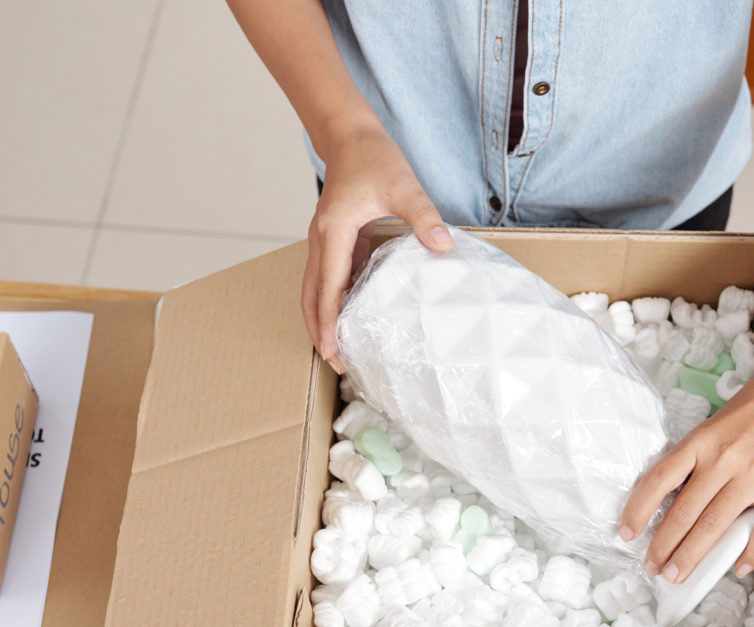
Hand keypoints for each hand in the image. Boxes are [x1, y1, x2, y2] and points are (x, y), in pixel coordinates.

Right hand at [303, 122, 452, 370]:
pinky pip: (329, 278)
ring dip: (323, 319)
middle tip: (335, 363)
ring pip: (315, 289)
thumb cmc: (374, 158)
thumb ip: (423, 216)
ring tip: (338, 350)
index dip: (328, 320)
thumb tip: (442, 245)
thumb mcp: (404, 186)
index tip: (331, 349)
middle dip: (319, 330)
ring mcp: (326, 241)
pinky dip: (334, 302)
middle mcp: (322, 240)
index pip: (327, 285)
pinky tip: (351, 319)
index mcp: (334, 231)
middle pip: (311, 295)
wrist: (352, 136)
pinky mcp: (336, 241)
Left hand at [619, 351, 753, 581]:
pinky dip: (750, 553)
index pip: (658, 481)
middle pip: (684, 514)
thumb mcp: (714, 425)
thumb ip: (698, 458)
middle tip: (653, 568)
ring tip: (677, 575)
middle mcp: (724, 459)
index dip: (638, 511)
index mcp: (701, 441)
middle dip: (664, 547)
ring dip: (692, 556)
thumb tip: (676, 498)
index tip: (626, 533)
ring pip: (715, 526)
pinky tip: (737, 568)